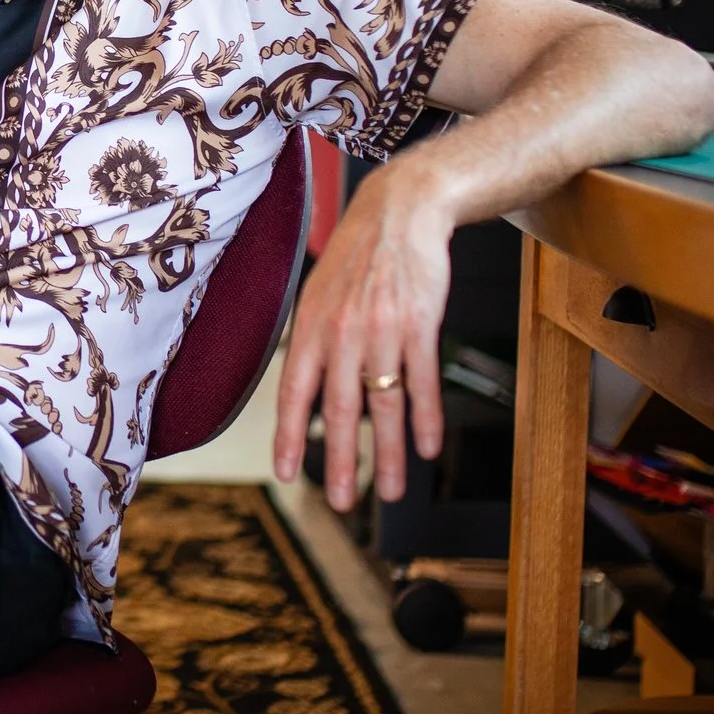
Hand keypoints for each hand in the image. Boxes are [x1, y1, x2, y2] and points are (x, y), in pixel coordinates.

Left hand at [270, 160, 456, 512]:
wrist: (400, 211)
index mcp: (310, 327)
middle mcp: (342, 332)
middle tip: (341, 502)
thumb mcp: (318, 295)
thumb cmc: (356, 259)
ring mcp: (382, 329)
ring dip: (390, 453)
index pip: (294, 392)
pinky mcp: (420, 323)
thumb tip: (303, 397)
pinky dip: (426, 417)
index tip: (286, 473)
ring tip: (391, 492)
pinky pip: (422, 380)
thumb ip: (312, 345)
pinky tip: (427, 447)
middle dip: (341, 461)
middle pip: (341, 409)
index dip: (289, 435)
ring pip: (385, 403)